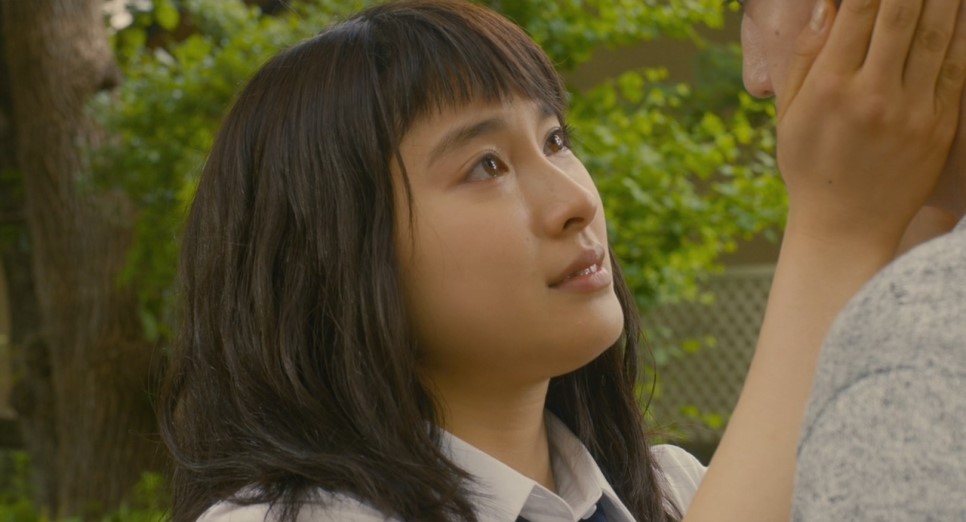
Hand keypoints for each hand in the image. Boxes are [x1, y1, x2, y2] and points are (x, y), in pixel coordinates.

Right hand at [776, 0, 965, 251]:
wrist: (846, 227)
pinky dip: (959, 31)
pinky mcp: (939, 125)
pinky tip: (957, 11)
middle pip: (901, 13)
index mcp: (829, 88)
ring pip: (936, 32)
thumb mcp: (789, 115)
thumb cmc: (810, 167)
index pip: (856, 11)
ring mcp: (911, 111)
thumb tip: (826, 6)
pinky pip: (955, 65)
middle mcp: (872, 95)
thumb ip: (805, 58)